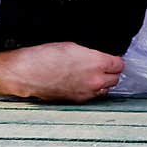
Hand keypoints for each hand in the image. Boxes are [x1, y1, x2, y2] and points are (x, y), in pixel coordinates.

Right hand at [0, 41, 123, 102]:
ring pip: (106, 89)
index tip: (111, 58)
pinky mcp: (78, 100)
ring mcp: (87, 92)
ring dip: (103, 82)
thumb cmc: (46, 56)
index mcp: (97, 62)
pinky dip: (92, 90)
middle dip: (111, 72)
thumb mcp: (73, 45)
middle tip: (103, 66)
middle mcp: (95, 80)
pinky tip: (83, 83)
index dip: (115, 60)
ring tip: (92, 75)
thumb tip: (100, 56)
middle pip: (116, 78)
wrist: (27, 73)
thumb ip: (92, 52)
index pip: (120, 64)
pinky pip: (93, 96)